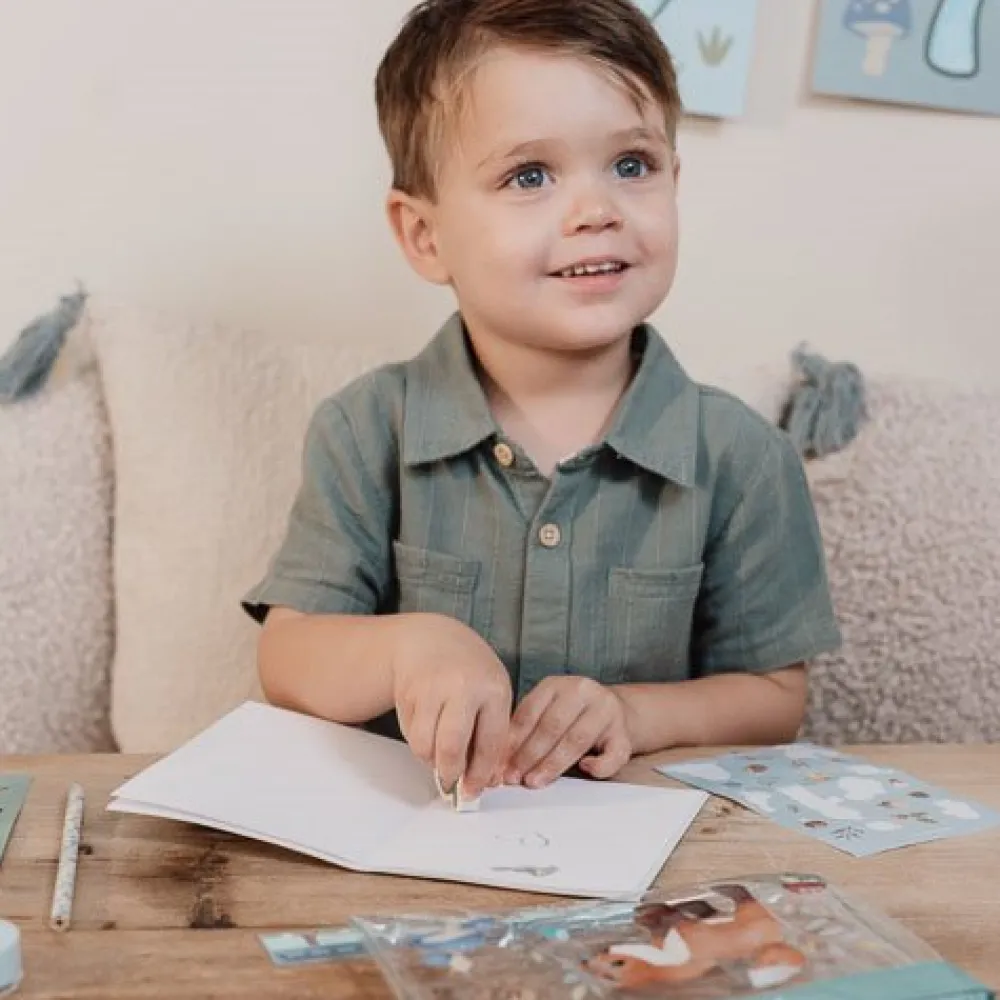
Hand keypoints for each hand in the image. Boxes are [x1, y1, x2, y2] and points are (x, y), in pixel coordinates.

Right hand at [391, 613, 511, 798]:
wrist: (431, 639)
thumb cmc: (469, 670)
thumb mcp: (493, 692)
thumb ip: (493, 732)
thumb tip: (486, 779)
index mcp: (492, 689)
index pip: (489, 744)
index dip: (481, 774)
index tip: (474, 790)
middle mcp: (462, 687)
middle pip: (451, 748)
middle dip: (450, 774)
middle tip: (451, 782)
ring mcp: (431, 689)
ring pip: (424, 746)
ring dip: (431, 759)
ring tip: (439, 752)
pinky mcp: (407, 693)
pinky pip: (410, 734)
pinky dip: (419, 741)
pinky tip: (428, 728)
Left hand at [503, 676, 633, 788]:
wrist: (613, 711)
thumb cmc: (569, 716)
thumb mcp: (546, 711)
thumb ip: (526, 730)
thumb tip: (500, 762)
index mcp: (557, 684)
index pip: (530, 712)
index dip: (513, 740)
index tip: (500, 763)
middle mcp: (582, 691)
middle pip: (552, 725)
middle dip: (529, 755)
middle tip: (514, 777)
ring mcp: (606, 710)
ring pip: (577, 739)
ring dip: (553, 764)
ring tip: (535, 781)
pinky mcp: (624, 733)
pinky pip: (613, 753)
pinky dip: (598, 765)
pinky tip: (585, 769)